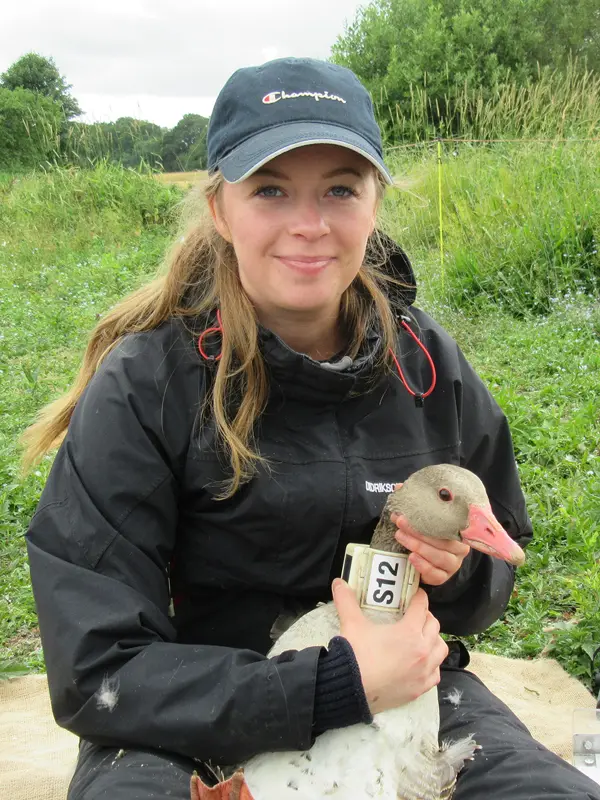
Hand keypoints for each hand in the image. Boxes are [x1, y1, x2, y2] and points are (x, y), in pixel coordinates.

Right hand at [332, 580, 448, 714]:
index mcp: (410, 632)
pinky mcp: (420, 689)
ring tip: (422, 637)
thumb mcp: (352, 624)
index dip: (419, 598)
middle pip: (434, 626)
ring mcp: (423, 672)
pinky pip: (436, 673)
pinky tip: (421, 663)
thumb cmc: (355, 656)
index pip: (421, 607)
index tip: (416, 595)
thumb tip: (338, 583)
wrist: (350, 690)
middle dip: (426, 617)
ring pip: (440, 649)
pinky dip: (432, 665)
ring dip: (434, 640)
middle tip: (415, 615)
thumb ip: (346, 600)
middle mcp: (423, 651)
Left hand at [390, 511, 469, 585]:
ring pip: (441, 557)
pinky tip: (411, 557)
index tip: (414, 513)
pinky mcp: (443, 577)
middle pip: (444, 541)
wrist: (425, 559)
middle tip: (401, 523)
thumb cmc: (426, 537)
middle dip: (420, 532)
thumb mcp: (422, 525)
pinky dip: (423, 566)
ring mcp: (453, 565)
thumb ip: (414, 518)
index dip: (431, 518)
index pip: (448, 524)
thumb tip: (396, 513)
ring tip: (401, 537)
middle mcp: (460, 549)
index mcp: (459, 532)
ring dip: (419, 547)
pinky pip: (436, 574)